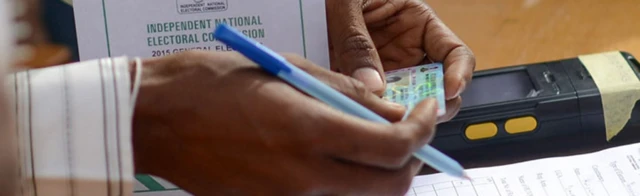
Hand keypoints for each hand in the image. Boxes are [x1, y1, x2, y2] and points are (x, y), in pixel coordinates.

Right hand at [131, 51, 438, 194]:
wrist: (154, 119)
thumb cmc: (211, 82)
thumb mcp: (286, 71)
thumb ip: (347, 94)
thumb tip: (391, 110)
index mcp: (308, 130)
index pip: (393, 147)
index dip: (422, 131)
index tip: (427, 113)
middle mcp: (303, 175)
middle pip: (389, 185)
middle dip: (410, 159)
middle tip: (405, 130)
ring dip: (377, 172)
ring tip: (364, 138)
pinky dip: (341, 181)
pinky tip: (325, 154)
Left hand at [326, 0, 474, 121]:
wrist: (300, 2)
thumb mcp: (346, 4)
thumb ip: (357, 40)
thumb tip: (374, 85)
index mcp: (418, 24)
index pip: (456, 54)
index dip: (459, 75)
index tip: (449, 92)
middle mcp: (407, 53)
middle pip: (434, 89)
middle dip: (427, 105)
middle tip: (410, 115)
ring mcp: (385, 72)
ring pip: (403, 104)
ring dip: (395, 114)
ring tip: (379, 117)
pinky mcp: (360, 87)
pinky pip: (371, 107)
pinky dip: (368, 115)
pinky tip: (357, 114)